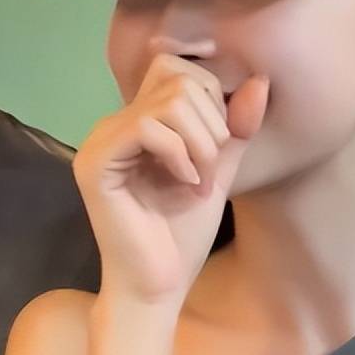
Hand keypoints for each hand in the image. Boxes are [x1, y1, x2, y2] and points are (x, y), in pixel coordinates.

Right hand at [73, 56, 269, 307]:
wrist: (157, 286)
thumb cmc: (182, 236)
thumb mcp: (219, 170)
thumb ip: (235, 127)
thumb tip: (259, 80)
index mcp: (137, 120)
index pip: (176, 68)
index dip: (212, 97)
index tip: (220, 148)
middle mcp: (113, 124)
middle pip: (176, 77)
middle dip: (212, 122)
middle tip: (211, 171)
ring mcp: (100, 141)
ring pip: (167, 100)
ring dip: (201, 142)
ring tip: (200, 181)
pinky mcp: (95, 163)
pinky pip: (146, 127)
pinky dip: (179, 153)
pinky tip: (184, 183)